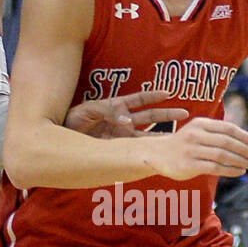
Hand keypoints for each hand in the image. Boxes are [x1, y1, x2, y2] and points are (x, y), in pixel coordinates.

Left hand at [63, 88, 189, 140]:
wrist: (62, 139)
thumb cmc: (72, 120)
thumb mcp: (87, 110)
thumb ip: (108, 111)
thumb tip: (128, 120)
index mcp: (116, 106)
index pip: (139, 100)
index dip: (153, 95)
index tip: (168, 93)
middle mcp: (123, 122)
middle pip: (150, 117)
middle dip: (167, 115)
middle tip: (185, 113)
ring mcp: (122, 137)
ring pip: (148, 135)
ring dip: (163, 135)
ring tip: (181, 135)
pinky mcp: (118, 149)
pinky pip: (136, 149)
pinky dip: (148, 150)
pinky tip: (161, 153)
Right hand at [144, 117, 247, 180]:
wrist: (158, 154)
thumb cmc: (184, 143)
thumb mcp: (198, 130)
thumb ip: (217, 132)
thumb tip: (245, 140)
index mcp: (201, 123)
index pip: (228, 128)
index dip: (245, 137)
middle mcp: (195, 135)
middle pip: (227, 142)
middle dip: (245, 150)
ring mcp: (191, 150)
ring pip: (222, 155)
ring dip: (240, 160)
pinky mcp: (188, 165)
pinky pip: (215, 167)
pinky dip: (230, 170)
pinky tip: (239, 172)